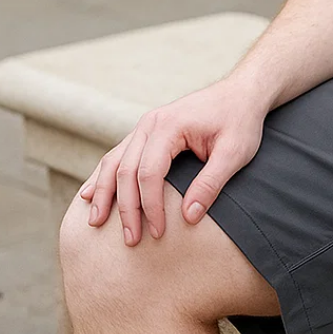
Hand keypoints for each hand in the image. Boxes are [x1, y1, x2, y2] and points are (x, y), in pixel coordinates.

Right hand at [78, 77, 266, 246]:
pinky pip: (118, 155)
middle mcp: (151, 122)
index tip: (157, 233)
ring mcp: (146, 125)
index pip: (149, 173)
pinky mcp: (147, 131)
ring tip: (95, 223)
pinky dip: (103, 176)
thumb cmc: (241, 120)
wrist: (242, 92)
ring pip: (114, 162)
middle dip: (126, 208)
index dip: (150, 206)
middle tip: (130, 240)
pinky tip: (90, 195)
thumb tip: (187, 218)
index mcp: (170, 125)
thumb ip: (212, 182)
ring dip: (104, 193)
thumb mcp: (236, 152)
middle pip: (126, 170)